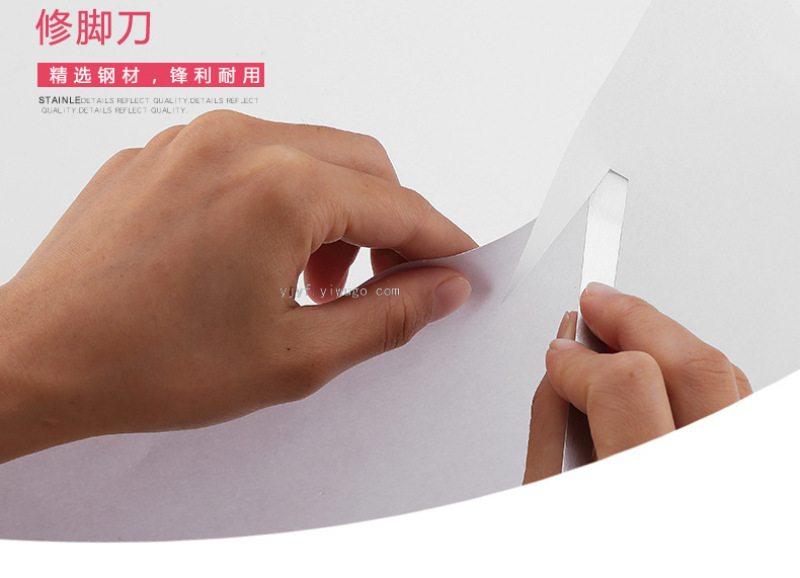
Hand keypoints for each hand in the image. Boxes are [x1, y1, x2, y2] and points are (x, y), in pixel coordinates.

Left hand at [0, 111, 475, 462]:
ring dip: (335, 208)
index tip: (460, 266)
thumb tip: (443, 288)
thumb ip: (386, 316)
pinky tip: (259, 254)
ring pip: (308, 153)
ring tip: (314, 280)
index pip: (399, 206)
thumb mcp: (294, 357)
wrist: (36, 356)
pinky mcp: (162, 151)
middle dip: (389, 222)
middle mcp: (240, 141)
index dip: (440, 241)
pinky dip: (280, 196)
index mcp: (282, 187)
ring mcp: (194, 139)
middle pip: (362, 163)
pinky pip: (250, 156)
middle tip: (386, 282)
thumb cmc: (149, 363)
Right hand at [524, 283, 750, 482]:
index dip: (582, 357)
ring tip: (626, 324)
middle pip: (690, 365)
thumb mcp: (547, 501)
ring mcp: (736, 465)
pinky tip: (661, 365)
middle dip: (634, 320)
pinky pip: (734, 398)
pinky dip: (693, 372)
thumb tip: (561, 363)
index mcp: (642, 485)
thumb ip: (550, 426)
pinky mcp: (745, 462)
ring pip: (723, 375)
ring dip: (668, 339)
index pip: (625, 385)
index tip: (560, 354)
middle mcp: (705, 473)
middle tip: (596, 304)